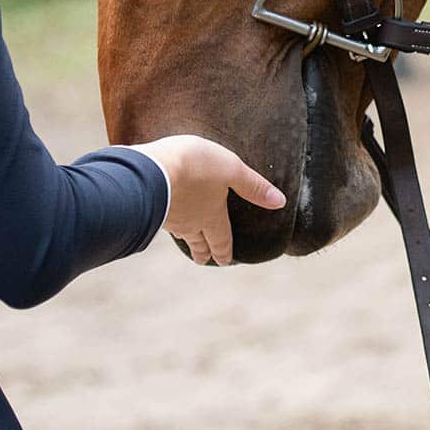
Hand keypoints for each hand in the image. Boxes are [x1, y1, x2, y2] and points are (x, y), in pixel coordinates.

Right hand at [133, 134, 285, 265]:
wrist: (152, 168)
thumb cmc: (196, 167)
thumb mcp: (232, 169)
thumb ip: (253, 186)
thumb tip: (280, 202)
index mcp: (211, 215)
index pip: (221, 238)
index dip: (224, 251)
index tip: (224, 262)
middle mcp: (190, 221)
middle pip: (198, 241)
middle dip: (203, 251)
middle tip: (204, 260)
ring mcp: (168, 217)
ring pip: (180, 232)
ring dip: (186, 239)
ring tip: (187, 241)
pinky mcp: (150, 207)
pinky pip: (163, 218)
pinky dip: (168, 222)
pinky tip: (165, 217)